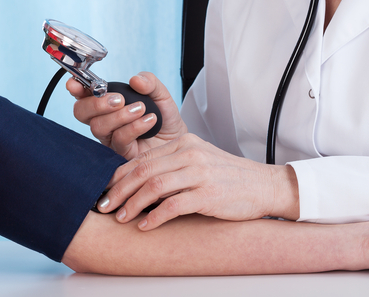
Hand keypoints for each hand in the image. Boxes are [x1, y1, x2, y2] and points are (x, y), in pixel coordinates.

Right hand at [68, 71, 185, 159]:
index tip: (75, 84)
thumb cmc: (164, 118)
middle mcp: (104, 120)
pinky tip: (150, 121)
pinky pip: (118, 139)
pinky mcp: (120, 153)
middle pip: (81, 112)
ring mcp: (109, 138)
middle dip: (97, 103)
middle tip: (119, 100)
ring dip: (120, 115)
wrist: (178, 142)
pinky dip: (134, 127)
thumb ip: (150, 83)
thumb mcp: (161, 94)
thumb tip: (135, 80)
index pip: (83, 95)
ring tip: (142, 109)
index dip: (76, 88)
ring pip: (98, 126)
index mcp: (107, 103)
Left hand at [96, 133, 298, 226]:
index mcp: (184, 143)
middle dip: (119, 190)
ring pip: (154, 185)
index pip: (142, 157)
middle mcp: (190, 154)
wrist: (264, 186)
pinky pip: (174, 205)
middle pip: (143, 170)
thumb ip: (172, 165)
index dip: (119, 175)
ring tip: (121, 217)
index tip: (105, 190)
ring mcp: (199, 173)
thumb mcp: (199, 161)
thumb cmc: (229, 178)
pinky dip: (155, 216)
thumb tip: (138, 182)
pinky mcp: (208, 194)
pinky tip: (145, 225)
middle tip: (104, 205)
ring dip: (132, 203)